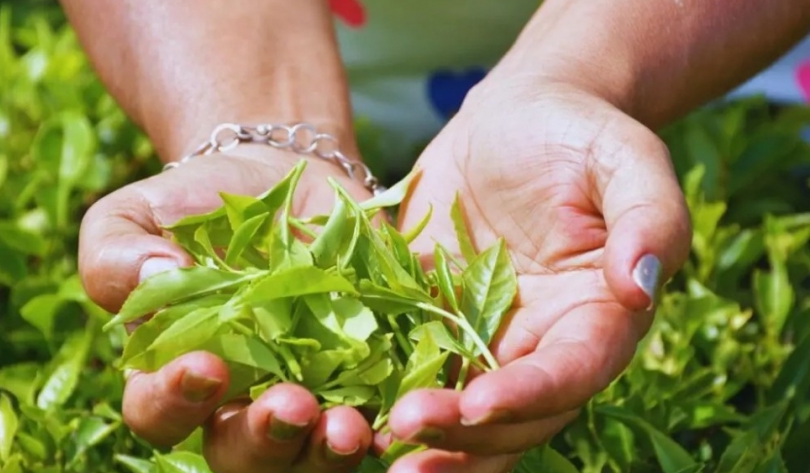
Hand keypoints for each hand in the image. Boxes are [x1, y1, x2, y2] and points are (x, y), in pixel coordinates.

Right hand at [78, 148, 374, 472]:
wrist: (277, 179)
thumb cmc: (195, 206)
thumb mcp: (137, 215)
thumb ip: (114, 253)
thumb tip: (155, 275)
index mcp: (173, 374)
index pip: (160, 413)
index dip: (175, 401)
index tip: (206, 367)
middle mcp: (239, 399)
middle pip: (239, 452)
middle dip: (264, 439)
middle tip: (290, 408)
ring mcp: (305, 392)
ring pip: (307, 452)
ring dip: (326, 451)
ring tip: (347, 428)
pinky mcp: (362, 374)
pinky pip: (375, 415)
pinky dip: (386, 424)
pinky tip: (398, 414)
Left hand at [385, 79, 691, 471]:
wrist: (515, 117)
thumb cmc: (577, 132)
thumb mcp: (624, 157)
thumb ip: (650, 217)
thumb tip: (641, 285)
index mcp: (596, 316)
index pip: (572, 373)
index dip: (529, 394)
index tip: (478, 404)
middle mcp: (541, 341)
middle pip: (514, 414)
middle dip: (464, 434)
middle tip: (405, 432)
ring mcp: (483, 335)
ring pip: (461, 409)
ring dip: (425, 437)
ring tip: (371, 445)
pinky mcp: (433, 316)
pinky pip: (411, 362)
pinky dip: (383, 389)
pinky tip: (346, 406)